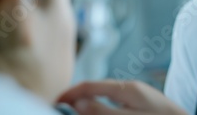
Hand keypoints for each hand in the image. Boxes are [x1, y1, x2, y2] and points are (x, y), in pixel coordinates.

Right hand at [58, 80, 187, 114]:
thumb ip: (103, 111)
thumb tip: (77, 103)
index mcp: (126, 88)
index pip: (90, 85)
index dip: (69, 93)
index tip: (53, 103)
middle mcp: (130, 87)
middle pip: (96, 89)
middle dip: (77, 98)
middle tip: (61, 109)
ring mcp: (137, 94)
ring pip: (105, 95)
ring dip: (89, 102)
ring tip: (77, 110)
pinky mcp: (142, 102)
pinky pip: (116, 102)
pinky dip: (103, 106)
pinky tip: (100, 111)